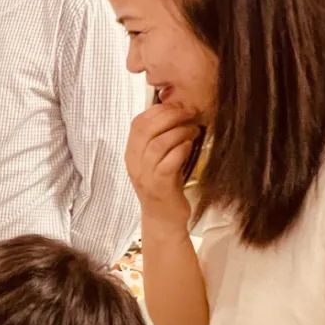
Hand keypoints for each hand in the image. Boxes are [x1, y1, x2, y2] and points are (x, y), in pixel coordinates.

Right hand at [124, 103, 198, 234]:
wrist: (163, 219)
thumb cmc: (164, 186)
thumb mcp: (157, 160)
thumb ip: (159, 140)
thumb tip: (177, 113)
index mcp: (131, 154)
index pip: (137, 123)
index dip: (157, 110)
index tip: (178, 105)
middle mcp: (134, 163)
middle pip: (146, 129)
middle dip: (170, 116)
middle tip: (189, 113)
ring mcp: (145, 175)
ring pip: (158, 143)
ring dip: (179, 132)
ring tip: (193, 129)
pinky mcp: (159, 185)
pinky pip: (169, 161)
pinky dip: (181, 149)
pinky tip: (190, 146)